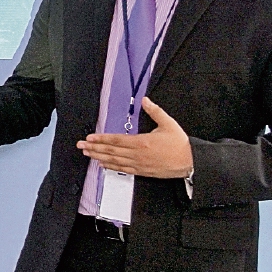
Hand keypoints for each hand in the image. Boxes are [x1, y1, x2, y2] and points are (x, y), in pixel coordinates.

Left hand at [76, 96, 192, 177]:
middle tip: (81, 146)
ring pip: (114, 161)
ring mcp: (138, 164)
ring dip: (99, 157)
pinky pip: (122, 170)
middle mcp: (137, 154)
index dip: (101, 139)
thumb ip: (155, 111)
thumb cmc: (179, 143)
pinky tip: (102, 165)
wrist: (190, 162)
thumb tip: (145, 100)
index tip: (89, 138)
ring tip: (87, 154)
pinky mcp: (142, 172)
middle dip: (94, 148)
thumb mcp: (168, 123)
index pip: (116, 140)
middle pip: (111, 151)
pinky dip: (111, 167)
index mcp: (142, 142)